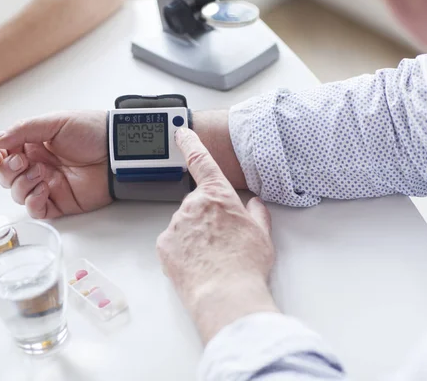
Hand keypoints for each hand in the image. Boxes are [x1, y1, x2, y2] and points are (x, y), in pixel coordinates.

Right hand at [0, 111, 111, 218]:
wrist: (116, 150)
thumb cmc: (91, 131)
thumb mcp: (54, 122)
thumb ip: (22, 131)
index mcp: (34, 145)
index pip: (4, 154)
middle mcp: (38, 165)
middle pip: (7, 176)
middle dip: (8, 170)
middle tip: (24, 161)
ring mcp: (49, 184)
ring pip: (18, 193)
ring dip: (21, 184)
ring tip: (40, 173)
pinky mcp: (61, 202)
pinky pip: (37, 210)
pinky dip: (33, 202)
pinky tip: (43, 189)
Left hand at [157, 128, 277, 342]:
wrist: (225, 294)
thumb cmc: (246, 264)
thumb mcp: (262, 234)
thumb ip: (256, 213)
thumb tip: (254, 204)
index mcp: (217, 196)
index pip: (201, 161)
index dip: (190, 142)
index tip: (180, 131)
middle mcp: (192, 205)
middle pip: (196, 203)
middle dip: (206, 216)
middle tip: (222, 239)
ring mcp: (175, 225)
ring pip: (184, 224)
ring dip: (195, 235)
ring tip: (212, 257)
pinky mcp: (164, 245)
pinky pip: (173, 242)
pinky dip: (183, 250)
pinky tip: (197, 264)